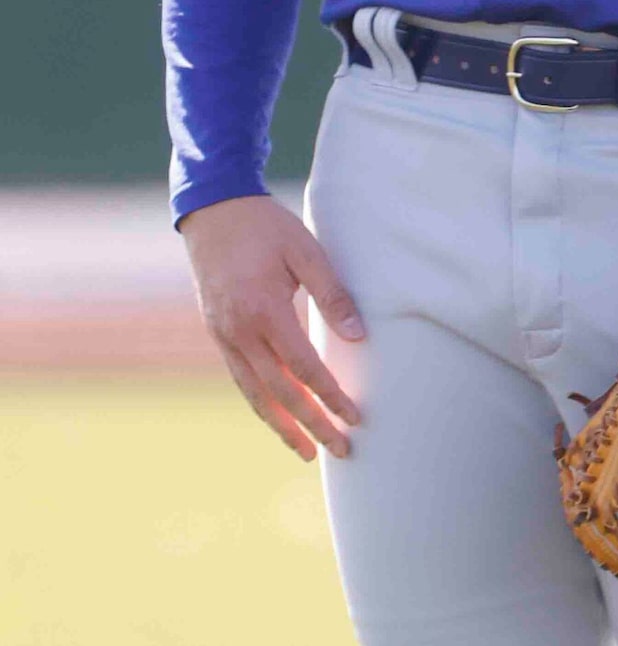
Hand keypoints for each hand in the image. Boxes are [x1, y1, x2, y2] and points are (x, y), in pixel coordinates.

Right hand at [180, 194, 364, 459]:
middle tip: (340, 450)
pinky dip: (260, 403)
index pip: (303, 368)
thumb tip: (357, 337)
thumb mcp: (307, 251)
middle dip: (311, 424)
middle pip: (279, 392)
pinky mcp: (217, 333)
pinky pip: (241, 378)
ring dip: (281, 425)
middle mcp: (238, 332)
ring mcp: (223, 335)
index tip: (355, 417)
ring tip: (305, 452)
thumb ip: (332, 294)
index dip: (330, 395)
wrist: (213, 211)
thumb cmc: (266, 227)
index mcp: (263, 311)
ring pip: (254, 393)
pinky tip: (277, 417)